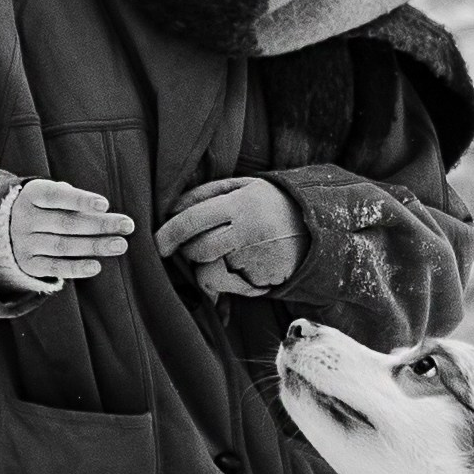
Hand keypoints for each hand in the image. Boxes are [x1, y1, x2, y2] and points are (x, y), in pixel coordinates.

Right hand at [0, 178, 135, 295]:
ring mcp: (24, 243)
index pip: (57, 196)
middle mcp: (24, 218)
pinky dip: (75, 268)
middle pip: (66, 223)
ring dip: (94, 246)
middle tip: (127, 226)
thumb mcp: (51, 195)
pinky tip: (96, 266)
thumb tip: (103, 212)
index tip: (105, 204)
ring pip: (63, 246)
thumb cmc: (43, 207)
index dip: (80, 200)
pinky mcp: (28, 264)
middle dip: (100, 225)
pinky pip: (54, 268)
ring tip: (120, 244)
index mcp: (31, 195)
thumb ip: (73, 199)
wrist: (4, 230)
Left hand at [153, 176, 306, 299]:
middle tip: (201, 245)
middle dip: (190, 251)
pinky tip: (245, 268)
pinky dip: (231, 282)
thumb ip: (205, 193)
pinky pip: (231, 287)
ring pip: (211, 274)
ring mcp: (256, 260)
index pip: (192, 220)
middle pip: (198, 251)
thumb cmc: (271, 203)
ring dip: (209, 269)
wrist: (317, 226)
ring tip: (227, 257)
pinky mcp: (264, 281)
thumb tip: (170, 208)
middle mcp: (247, 232)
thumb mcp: (243, 186)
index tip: (156, 244)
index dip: (169, 234)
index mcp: (240, 204)